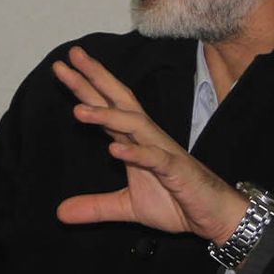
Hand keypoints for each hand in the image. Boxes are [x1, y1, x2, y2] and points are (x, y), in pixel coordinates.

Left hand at [52, 46, 247, 244]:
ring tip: (78, 111)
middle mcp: (148, 138)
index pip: (106, 108)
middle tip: (71, 56)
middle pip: (119, 100)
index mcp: (135, 141)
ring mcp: (162, 151)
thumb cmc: (176, 202)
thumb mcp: (127, 207)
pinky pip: (154, 158)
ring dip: (107, 115)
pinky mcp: (176, 170)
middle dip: (95, 78)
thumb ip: (95, 207)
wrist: (214, 217)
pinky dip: (135, 153)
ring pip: (134, 124)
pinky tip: (114, 149)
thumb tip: (60, 213)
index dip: (85, 87)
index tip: (62, 67)